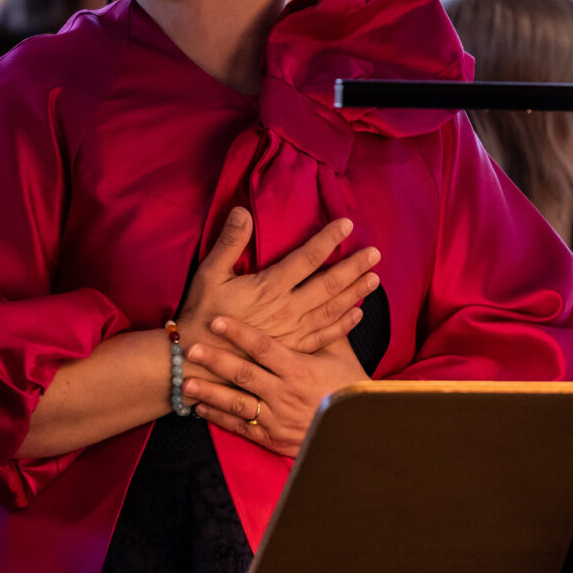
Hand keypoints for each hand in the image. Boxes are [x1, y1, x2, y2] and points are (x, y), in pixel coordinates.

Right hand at [178, 209, 378, 357]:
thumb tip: (242, 211)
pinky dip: (343, 325)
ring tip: (375, 279)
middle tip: (375, 253)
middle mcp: (288, 309)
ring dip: (355, 293)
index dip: (329, 239)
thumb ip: (229, 242)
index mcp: (270, 287)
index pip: (307, 257)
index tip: (348, 225)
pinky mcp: (293, 351)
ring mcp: (293, 332)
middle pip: (329, 283)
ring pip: (332, 309)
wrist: (197, 360)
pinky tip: (357, 315)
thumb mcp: (209, 274)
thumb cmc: (202, 314)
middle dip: (354, 266)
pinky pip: (325, 336)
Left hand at [183, 316, 370, 456]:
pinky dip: (220, 418)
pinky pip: (241, 427)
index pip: (263, 348)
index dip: (239, 333)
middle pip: (244, 374)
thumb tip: (321, 294)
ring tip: (185, 383)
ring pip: (237, 404)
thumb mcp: (340, 356)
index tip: (217, 321)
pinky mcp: (273, 438)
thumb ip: (325, 328)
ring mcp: (277, 418)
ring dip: (209, 393)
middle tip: (190, 349)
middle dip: (215, 361)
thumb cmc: (350, 388)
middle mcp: (285, 394)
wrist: (360, 432)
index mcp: (299, 370)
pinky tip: (201, 408)